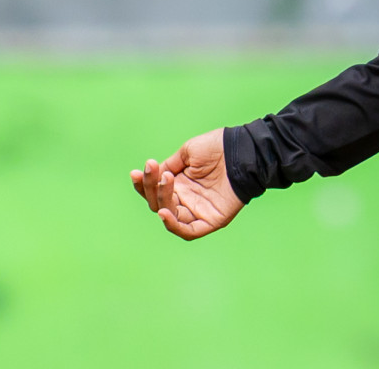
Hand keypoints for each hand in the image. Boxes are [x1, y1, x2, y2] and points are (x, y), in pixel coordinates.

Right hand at [129, 128, 243, 239]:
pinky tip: (164, 212)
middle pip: (158, 204)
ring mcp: (198, 211)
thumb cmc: (218, 148)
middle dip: (151, 188)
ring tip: (165, 180)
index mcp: (180, 184)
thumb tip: (154, 176)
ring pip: (170, 216)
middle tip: (158, 171)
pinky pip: (188, 231)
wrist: (243, 150)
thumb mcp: (188, 153)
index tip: (136, 172)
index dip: (143, 184)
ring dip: (162, 200)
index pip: (154, 190)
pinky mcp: (211, 221)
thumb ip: (169, 166)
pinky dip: (174, 225)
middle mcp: (187, 199)